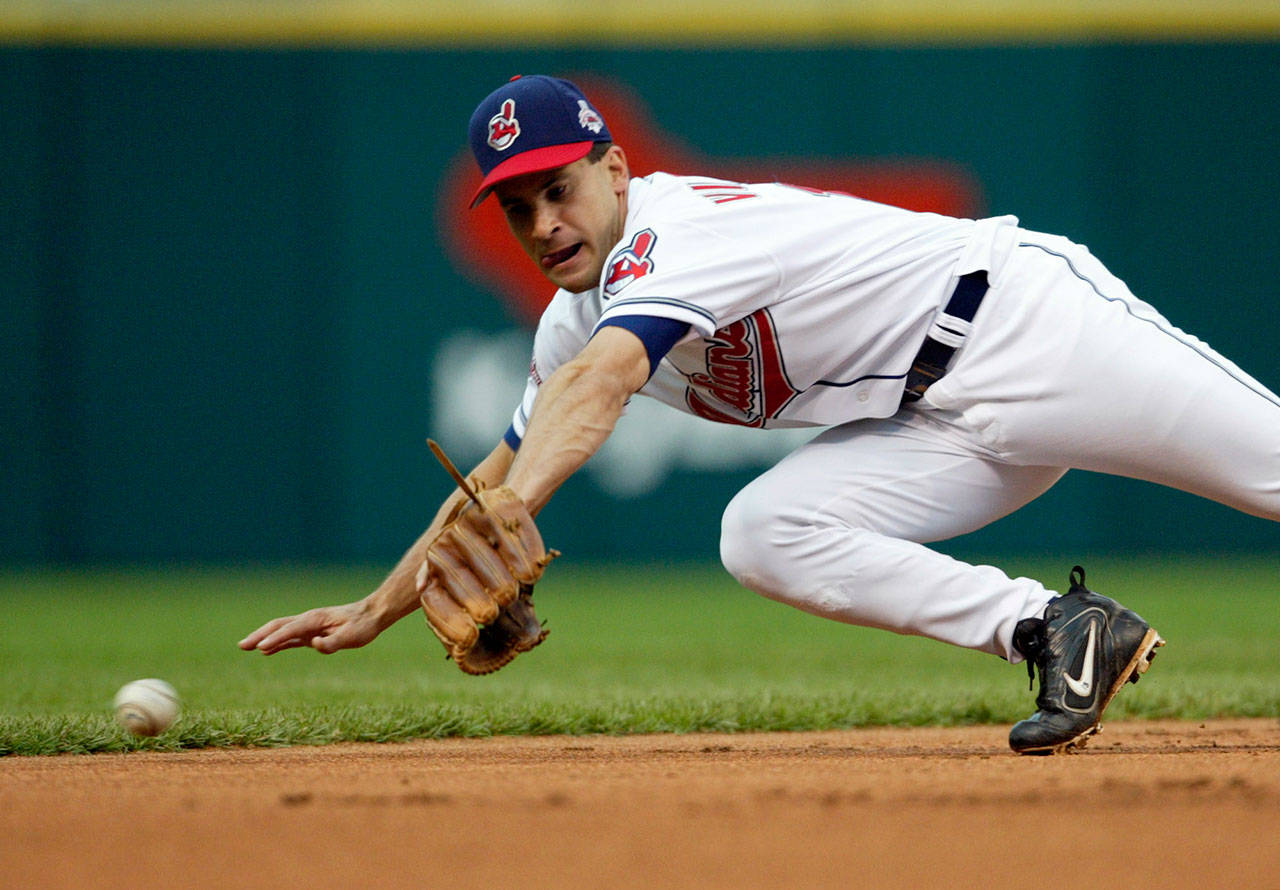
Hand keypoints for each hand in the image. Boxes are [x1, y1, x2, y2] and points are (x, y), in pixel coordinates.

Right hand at [238, 601, 383, 654]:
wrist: (372, 615)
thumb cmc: (363, 626)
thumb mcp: (352, 637)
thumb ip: (333, 642)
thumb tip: (315, 644)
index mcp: (315, 619)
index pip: (290, 629)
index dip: (275, 639)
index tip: (260, 648)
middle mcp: (308, 620)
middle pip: (278, 626)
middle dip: (260, 635)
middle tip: (242, 645)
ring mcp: (309, 626)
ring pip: (280, 630)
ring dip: (263, 637)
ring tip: (245, 646)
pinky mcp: (312, 632)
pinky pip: (289, 638)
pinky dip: (276, 643)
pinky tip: (266, 650)